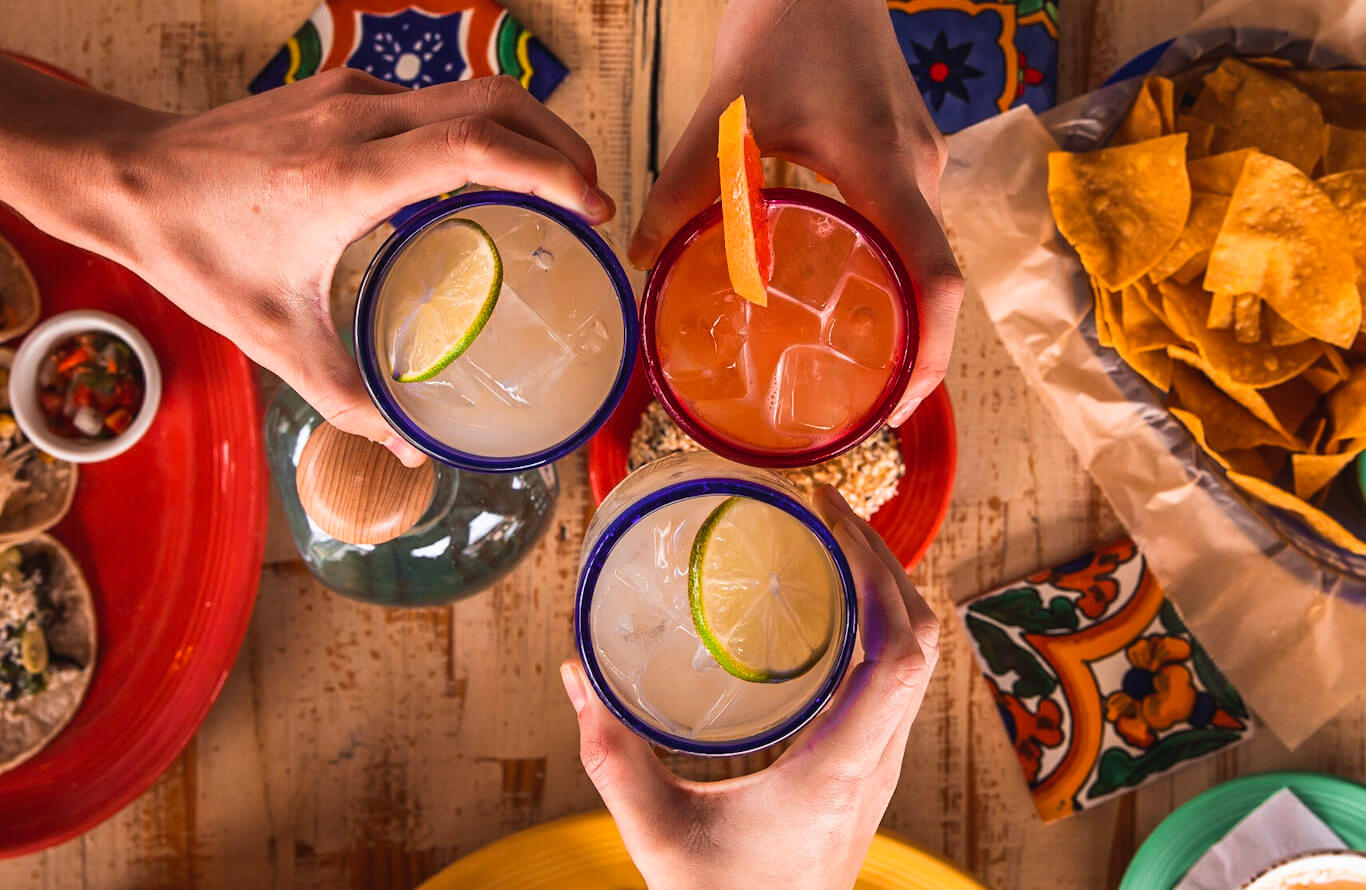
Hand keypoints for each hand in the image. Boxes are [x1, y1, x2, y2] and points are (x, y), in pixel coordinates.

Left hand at [0, 59, 611, 464]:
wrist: (126, 175)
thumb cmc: (195, 249)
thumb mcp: (272, 336)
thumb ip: (347, 397)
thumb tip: (411, 447)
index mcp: (347, 175)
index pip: (474, 145)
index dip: (548, 168)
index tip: (593, 204)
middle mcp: (358, 117)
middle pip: (493, 100)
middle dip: (559, 139)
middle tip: (592, 195)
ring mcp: (350, 92)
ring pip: (468, 89)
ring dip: (524, 128)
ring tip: (554, 184)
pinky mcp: (342, 89)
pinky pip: (434, 99)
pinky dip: (480, 128)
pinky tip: (482, 177)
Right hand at [560, 485, 939, 889]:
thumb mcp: (656, 834)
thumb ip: (612, 755)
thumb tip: (576, 676)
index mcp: (837, 769)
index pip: (897, 655)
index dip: (878, 573)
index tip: (831, 519)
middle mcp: (875, 762)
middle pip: (920, 639)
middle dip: (883, 560)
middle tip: (827, 509)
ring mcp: (880, 766)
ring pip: (917, 659)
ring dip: (887, 590)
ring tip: (834, 542)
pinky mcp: (868, 770)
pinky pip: (896, 680)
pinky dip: (877, 624)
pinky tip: (830, 608)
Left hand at [629, 0, 962, 425]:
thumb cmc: (785, 25)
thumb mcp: (724, 115)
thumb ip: (682, 190)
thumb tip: (646, 261)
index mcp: (885, 169)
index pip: (935, 279)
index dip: (928, 358)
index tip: (891, 411)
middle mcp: (920, 173)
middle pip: (936, 283)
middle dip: (910, 356)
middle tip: (856, 407)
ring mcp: (922, 163)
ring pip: (925, 259)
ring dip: (900, 319)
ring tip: (847, 366)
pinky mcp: (909, 155)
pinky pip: (909, 231)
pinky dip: (887, 278)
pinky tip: (838, 296)